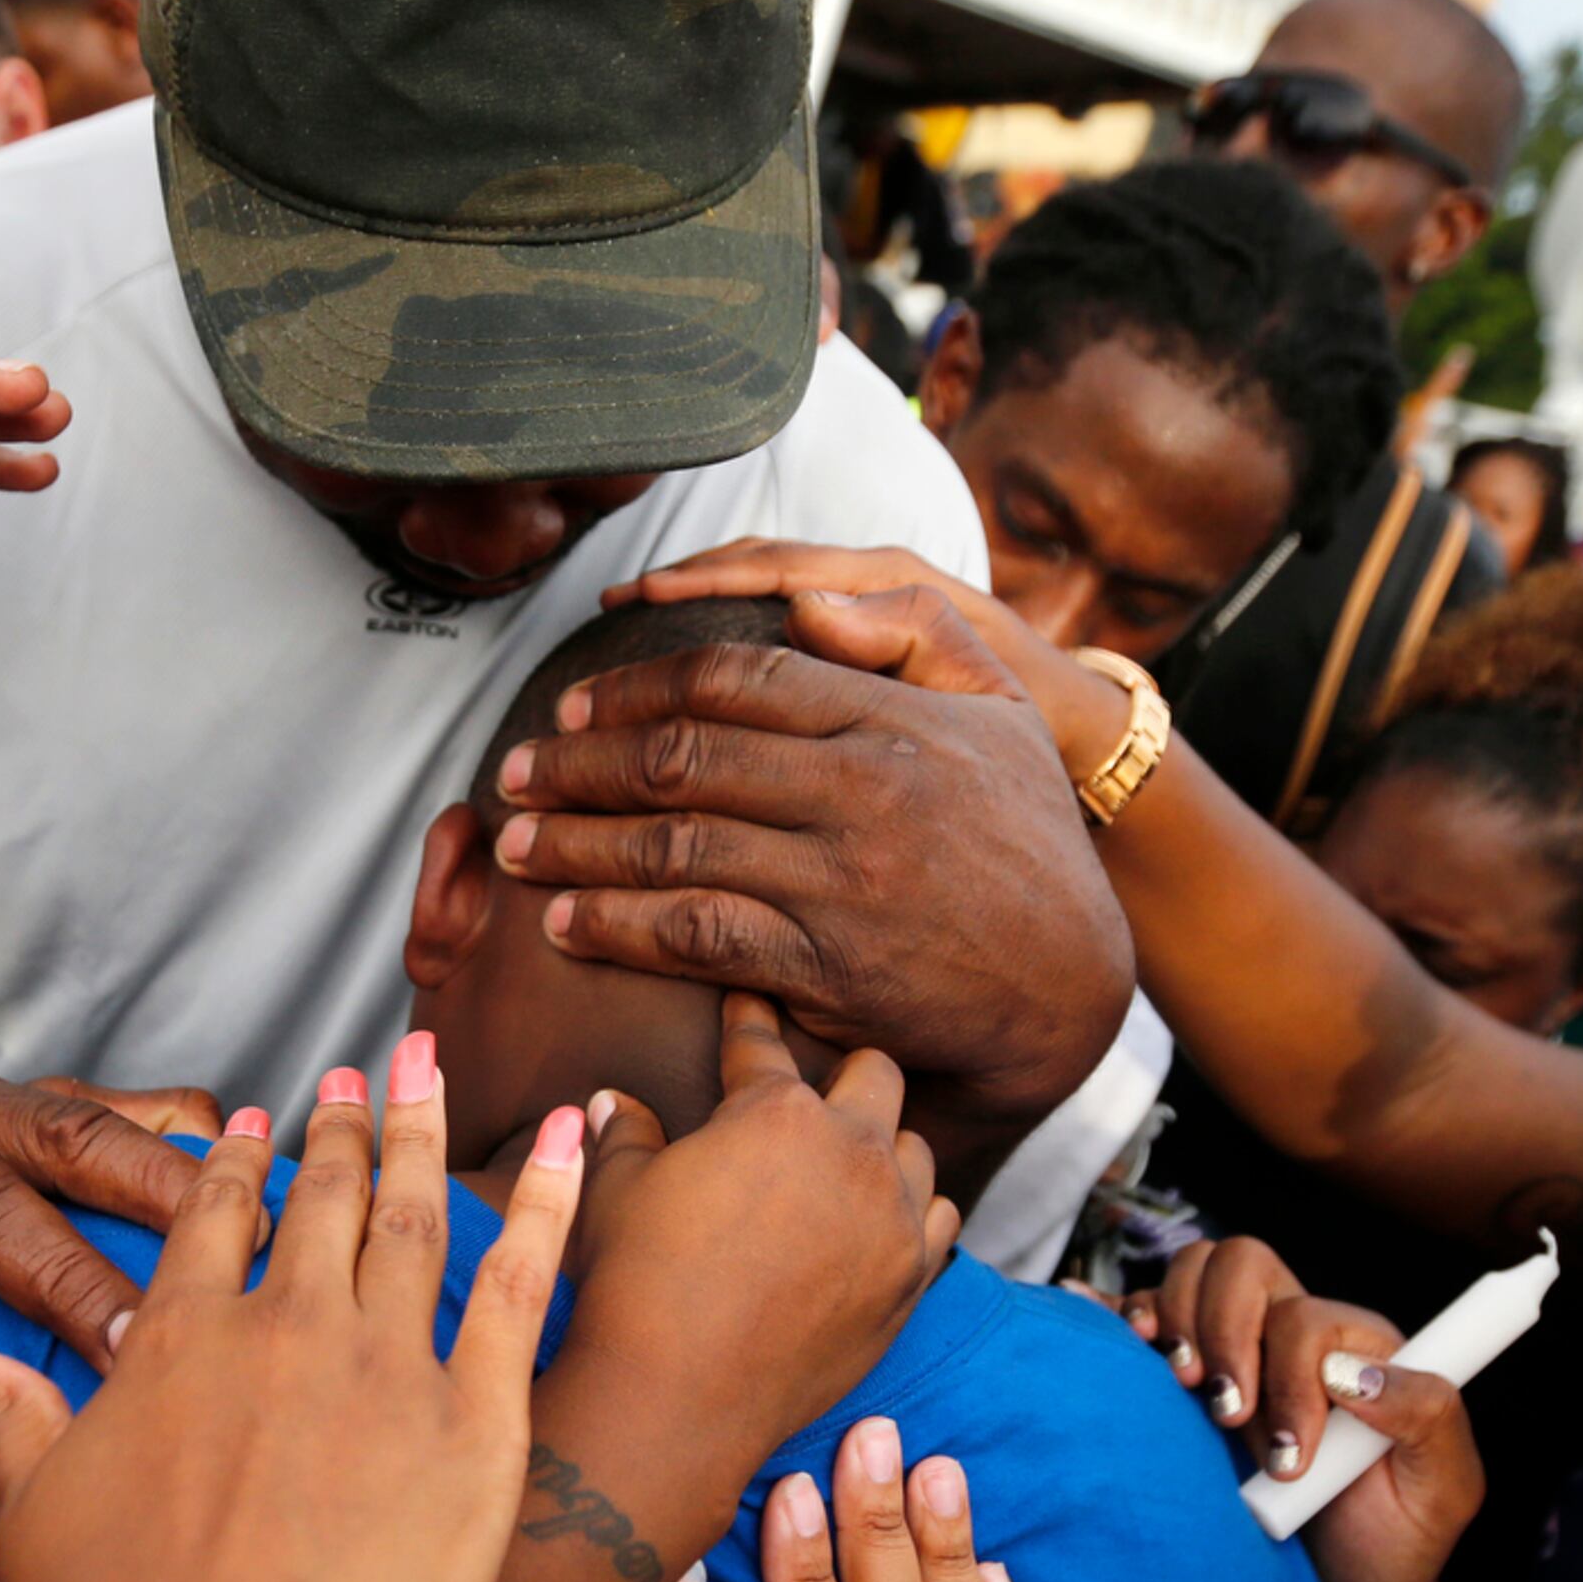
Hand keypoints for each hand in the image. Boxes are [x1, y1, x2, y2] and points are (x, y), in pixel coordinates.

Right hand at [0, 1054, 588, 1581]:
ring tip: (430, 1074)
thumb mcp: (30, 1514)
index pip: (209, 1227)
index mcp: (177, 1346)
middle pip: (320, 1204)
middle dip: (338, 1131)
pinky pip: (525, 1285)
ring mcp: (386, 1370)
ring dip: (423, 1135)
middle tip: (358, 1074)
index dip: (233, 1168)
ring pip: (415, 1219)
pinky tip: (579, 1137)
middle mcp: (284, 1332)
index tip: (252, 1123)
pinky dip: (555, 1200)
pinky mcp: (477, 1427)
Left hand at [495, 584, 1130, 1142]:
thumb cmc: (1026, 839)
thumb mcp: (1001, 712)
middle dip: (578, 763)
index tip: (574, 702)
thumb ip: (912, 635)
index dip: (637, 686)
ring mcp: (841, 883)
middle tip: (513, 772)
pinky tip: (567, 922)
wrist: (1069, 985)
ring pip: (675, 846)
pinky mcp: (826, 969)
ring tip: (517, 847)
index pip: (735, 677)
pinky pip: (698, 936)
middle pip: (683, 758)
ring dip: (577, 845)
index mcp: (890, 720)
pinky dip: (619, 926)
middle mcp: (861, 793)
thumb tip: (806, 595)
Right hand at [563, 997, 961, 1464]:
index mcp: (775, 1112)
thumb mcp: (615, 1192)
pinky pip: (938, 1220)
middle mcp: (852, 1152)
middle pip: (876, 1074)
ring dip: (885, 1148)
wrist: (681, 1394)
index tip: (751, 1002)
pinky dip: (913, 1214)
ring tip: (851, 1164)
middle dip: (842, 1074)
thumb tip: (613, 1101)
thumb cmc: (636, 1283)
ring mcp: (893, 1216)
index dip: (750, 1019)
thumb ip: (626, 1133)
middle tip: (814, 1093)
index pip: (764, 1045)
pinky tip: (882, 1223)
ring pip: (918, 1148)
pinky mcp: (912, 1277)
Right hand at [1121, 1238, 1480, 1581]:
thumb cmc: (1396, 1535)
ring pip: (1193, 1271)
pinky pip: (1144, 1316)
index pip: (1307, 1316)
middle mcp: (1294, 1335)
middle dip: (1224, 1333)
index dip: (1290, 1378)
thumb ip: (1428, 1415)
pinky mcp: (1189, 1378)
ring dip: (1175, 1321)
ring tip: (1182, 1385)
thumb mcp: (1445, 1488)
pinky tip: (1115, 1332)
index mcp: (1359, 1349)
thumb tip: (1356, 1372)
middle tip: (1227, 1414)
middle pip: (1243, 1264)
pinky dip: (1119, 1314)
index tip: (1290, 1457)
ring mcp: (1238, 1351)